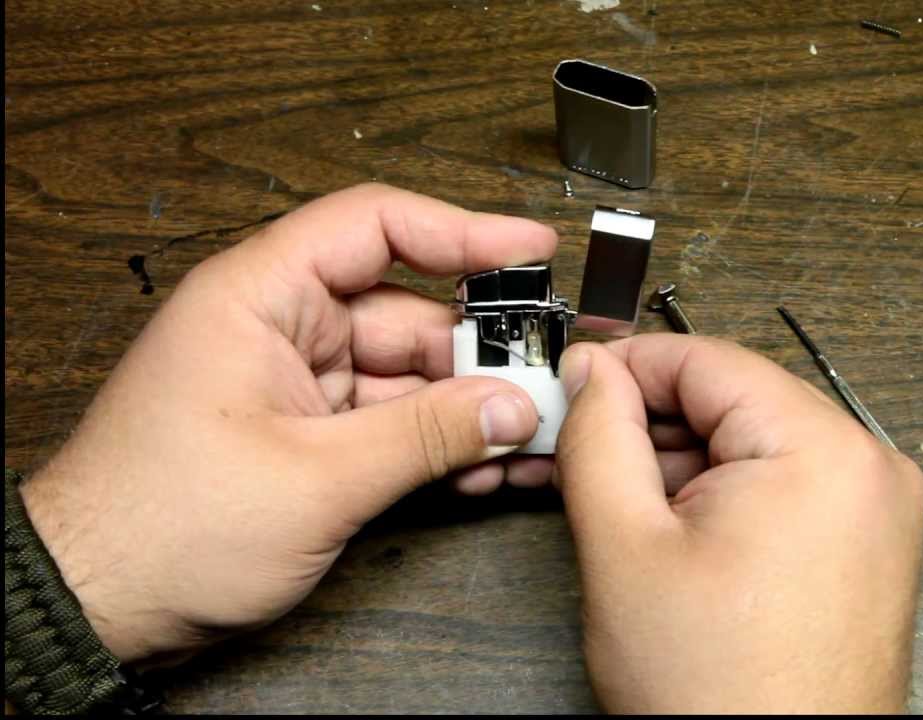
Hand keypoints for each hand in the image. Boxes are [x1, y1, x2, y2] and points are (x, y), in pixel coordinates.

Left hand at [18, 184, 558, 667]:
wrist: (97, 608)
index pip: (374, 226)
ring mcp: (296, 385)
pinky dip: (438, 442)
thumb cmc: (159, 528)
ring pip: (408, 374)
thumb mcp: (316, 478)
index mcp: (259, 297)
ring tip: (534, 438)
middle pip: (407, 311)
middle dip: (483, 350)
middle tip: (551, 381)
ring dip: (471, 407)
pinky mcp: (308, 436)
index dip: (461, 230)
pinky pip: (392, 421)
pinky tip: (488, 467)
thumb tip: (513, 405)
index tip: (531, 250)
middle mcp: (280, 329)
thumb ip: (427, 435)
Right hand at [553, 335, 922, 712]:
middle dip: (647, 424)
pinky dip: (720, 496)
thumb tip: (592, 374)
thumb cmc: (723, 697)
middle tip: (575, 449)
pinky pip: (781, 486)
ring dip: (678, 464)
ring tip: (614, 505)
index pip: (707, 360)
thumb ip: (598, 439)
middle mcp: (867, 468)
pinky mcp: (864, 543)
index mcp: (822, 451)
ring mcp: (873, 508)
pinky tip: (666, 529)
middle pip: (732, 401)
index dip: (626, 366)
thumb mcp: (626, 549)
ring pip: (751, 445)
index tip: (573, 381)